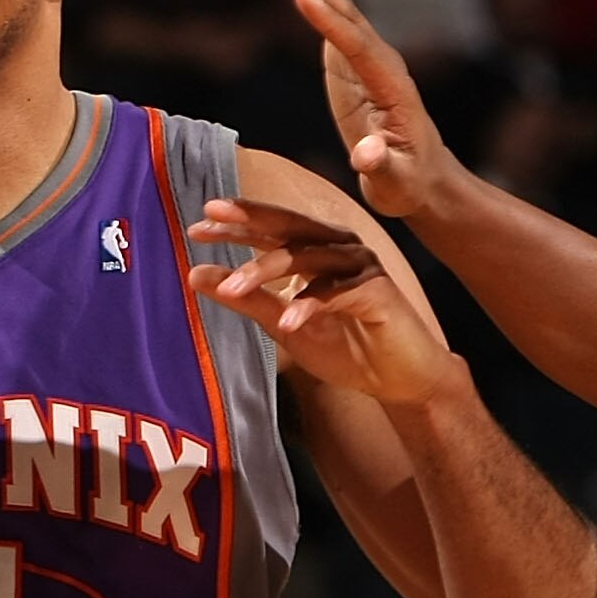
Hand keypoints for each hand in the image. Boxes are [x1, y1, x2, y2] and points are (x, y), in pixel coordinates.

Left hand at [185, 196, 464, 407]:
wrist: (400, 379)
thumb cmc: (346, 347)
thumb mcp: (283, 324)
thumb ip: (246, 298)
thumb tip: (196, 274)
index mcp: (315, 251)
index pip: (270, 231)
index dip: (235, 225)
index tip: (197, 226)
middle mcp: (338, 248)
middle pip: (289, 227)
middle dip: (250, 220)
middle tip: (212, 217)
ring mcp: (359, 266)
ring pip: (307, 257)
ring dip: (267, 271)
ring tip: (233, 288)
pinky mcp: (377, 291)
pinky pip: (337, 292)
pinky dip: (310, 304)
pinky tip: (287, 320)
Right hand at [275, 0, 459, 220]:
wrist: (422, 179)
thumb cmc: (409, 184)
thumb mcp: (396, 184)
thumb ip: (380, 167)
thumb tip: (366, 155)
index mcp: (392, 87)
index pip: (357, 47)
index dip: (329, 22)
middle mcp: (382, 63)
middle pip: (346, 15)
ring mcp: (368, 59)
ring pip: (340, 11)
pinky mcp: (353, 64)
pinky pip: (332, 22)